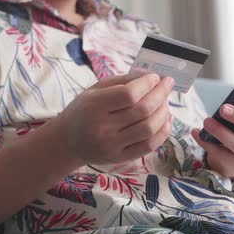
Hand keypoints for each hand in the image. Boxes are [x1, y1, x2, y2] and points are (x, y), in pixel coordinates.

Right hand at [50, 74, 174, 164]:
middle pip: (142, 110)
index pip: (129, 94)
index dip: (147, 84)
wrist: (67, 142)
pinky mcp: (120, 158)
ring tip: (165, 102)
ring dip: (164, 112)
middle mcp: (102, 128)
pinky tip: (166, 119)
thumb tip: (149, 76)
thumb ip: (121, 81)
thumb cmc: (83, 111)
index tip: (156, 77)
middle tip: (167, 85)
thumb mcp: (94, 91)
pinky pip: (149, 146)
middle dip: (160, 94)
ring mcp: (112, 145)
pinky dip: (163, 131)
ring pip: (149, 128)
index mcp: (94, 106)